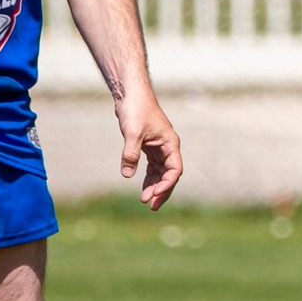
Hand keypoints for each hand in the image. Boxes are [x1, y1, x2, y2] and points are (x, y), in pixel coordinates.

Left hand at [115, 93, 182, 209]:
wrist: (131, 94)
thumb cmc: (136, 110)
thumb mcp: (132, 133)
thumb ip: (130, 154)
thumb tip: (126, 175)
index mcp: (170, 144)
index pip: (174, 169)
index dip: (166, 184)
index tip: (153, 194)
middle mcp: (168, 147)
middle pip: (169, 174)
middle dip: (161, 190)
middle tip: (150, 205)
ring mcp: (159, 147)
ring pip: (161, 172)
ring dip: (155, 186)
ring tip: (145, 200)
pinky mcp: (149, 146)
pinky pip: (152, 166)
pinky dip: (149, 177)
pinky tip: (143, 187)